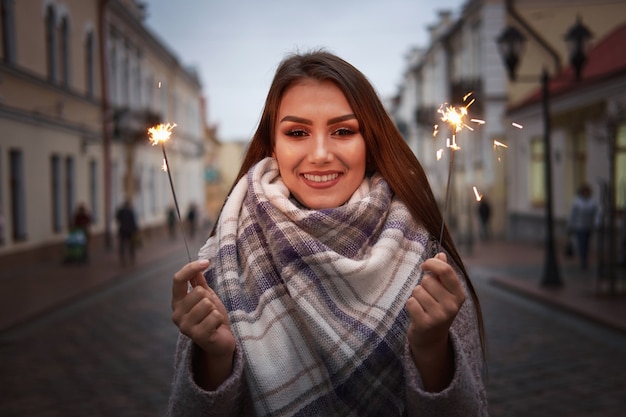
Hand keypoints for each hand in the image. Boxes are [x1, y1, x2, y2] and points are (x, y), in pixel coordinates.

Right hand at [171, 260, 235, 359]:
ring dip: (215, 310)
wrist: (220, 342)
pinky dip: (219, 320)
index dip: (191, 268)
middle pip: (198, 292)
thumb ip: (199, 284)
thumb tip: (197, 266)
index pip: (178, 280)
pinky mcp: (197, 336)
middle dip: (210, 299)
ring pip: (207, 304)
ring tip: (212, 319)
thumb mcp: (207, 297)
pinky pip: (214, 316)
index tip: (206, 262)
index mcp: (177, 302)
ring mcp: (185, 326)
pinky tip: (215, 328)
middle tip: (211, 311)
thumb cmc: (212, 318)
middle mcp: (177, 314)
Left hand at [405, 252, 465, 390]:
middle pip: (427, 281)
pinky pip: (410, 302)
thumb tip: (441, 255)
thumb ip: (442, 274)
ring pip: (417, 291)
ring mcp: (439, 316)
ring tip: (423, 306)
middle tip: (427, 298)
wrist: (431, 339)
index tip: (425, 266)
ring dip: (416, 296)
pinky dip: (411, 305)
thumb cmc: (436, 308)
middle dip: (423, 286)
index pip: (446, 271)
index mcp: (459, 295)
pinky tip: (417, 313)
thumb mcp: (444, 292)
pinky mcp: (425, 323)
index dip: (432, 263)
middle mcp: (452, 306)